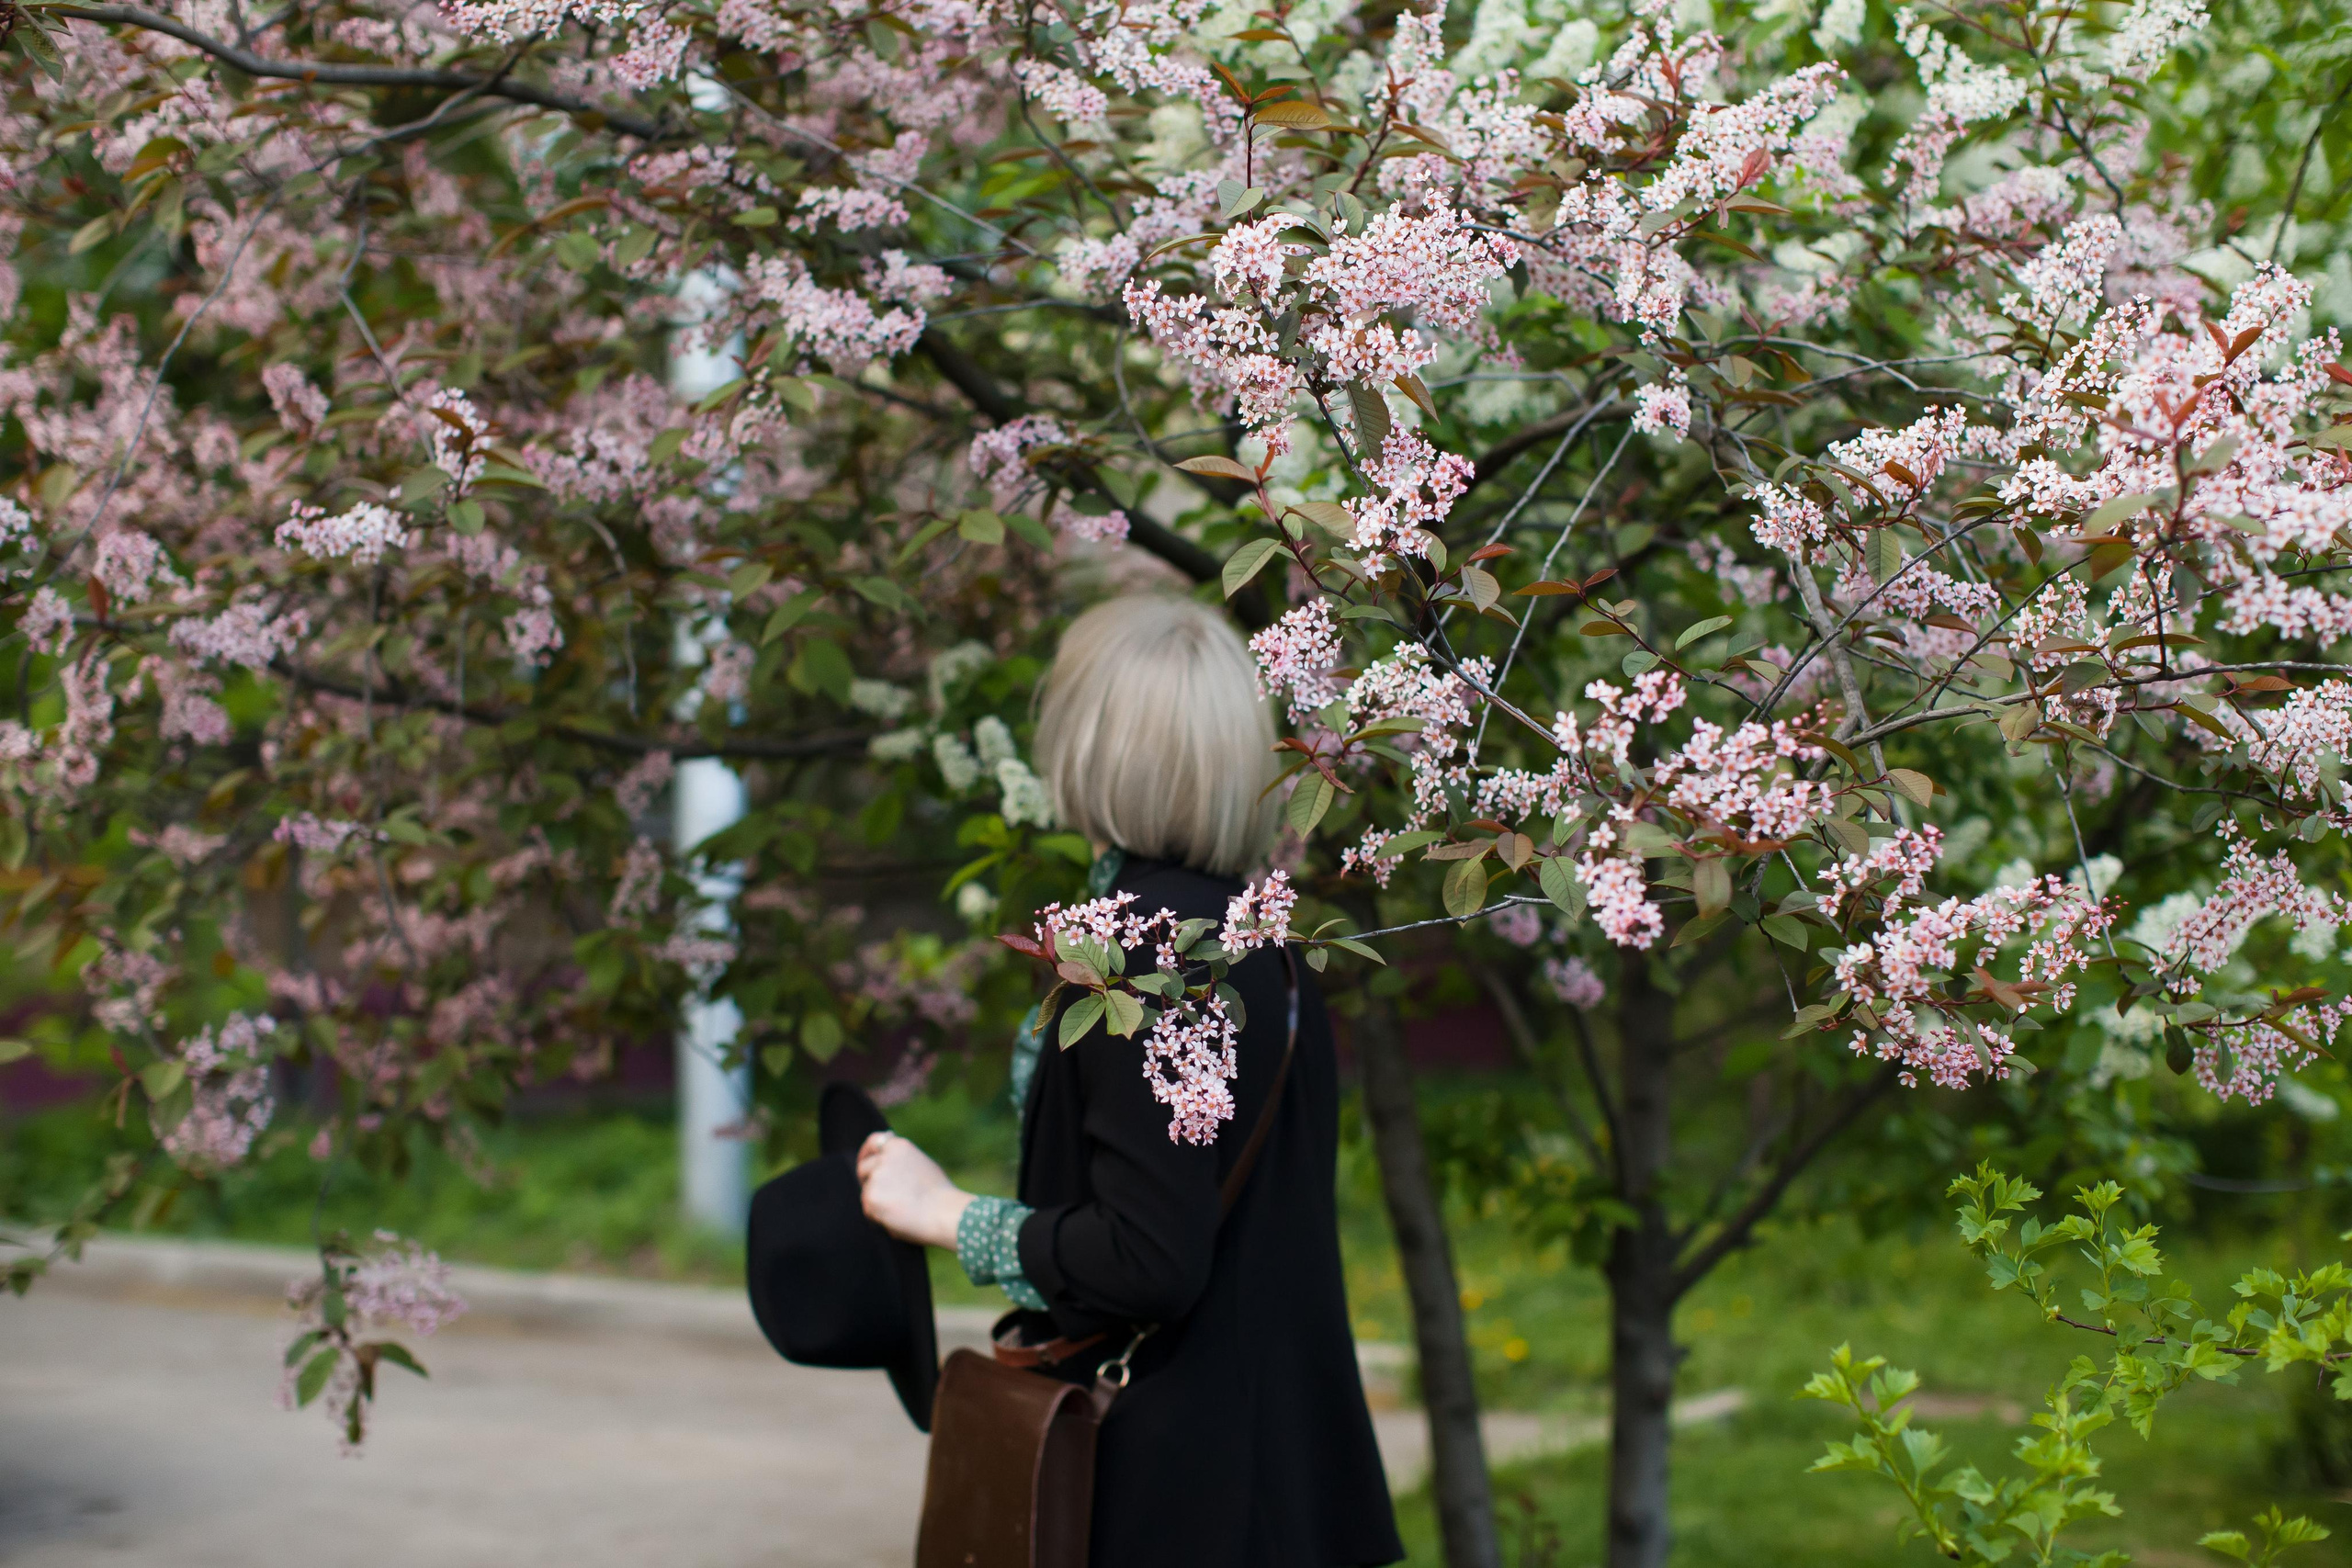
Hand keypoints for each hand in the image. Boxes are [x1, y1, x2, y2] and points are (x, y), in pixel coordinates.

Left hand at [855, 1131, 972, 1250]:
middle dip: (868, 1182)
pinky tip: (898, 1219)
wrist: (943, 1213)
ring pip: (867, 1192)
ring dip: (878, 1202)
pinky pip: (869, 1210)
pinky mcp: (870, 1197)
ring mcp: (875, 1177)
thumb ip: (900, 1160)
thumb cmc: (939, 1194)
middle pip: (863, 1169)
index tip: (864, 1161)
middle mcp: (884, 1157)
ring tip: (903, 1211)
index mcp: (898, 1146)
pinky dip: (879, 1217)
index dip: (866, 1153)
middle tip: (882, 1197)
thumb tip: (885, 1161)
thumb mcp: (921, 1164)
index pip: (873, 1142)